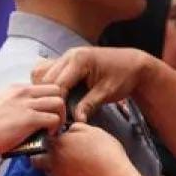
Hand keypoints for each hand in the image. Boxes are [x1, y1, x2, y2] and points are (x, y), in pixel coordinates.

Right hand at [0, 84, 65, 157]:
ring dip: (60, 117)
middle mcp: (22, 92)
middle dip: (60, 105)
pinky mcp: (29, 120)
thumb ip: (14, 105)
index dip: (50, 100)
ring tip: (53, 129)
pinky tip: (48, 136)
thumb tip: (25, 113)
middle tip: (56, 120)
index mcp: (15, 89)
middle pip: (56, 90)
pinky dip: (55, 128)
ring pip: (59, 102)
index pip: (44, 86)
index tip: (48, 113)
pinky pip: (54, 119)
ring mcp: (26, 105)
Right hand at [32, 47, 152, 122]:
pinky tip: (56, 97)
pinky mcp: (67, 60)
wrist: (133, 64)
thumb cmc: (123, 76)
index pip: (57, 85)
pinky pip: (49, 71)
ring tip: (55, 107)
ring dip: (46, 91)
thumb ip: (89, 105)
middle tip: (56, 115)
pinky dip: (49, 85)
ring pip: (43, 74)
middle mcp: (69, 55)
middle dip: (49, 98)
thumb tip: (77, 120)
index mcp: (79, 60)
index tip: (60, 119)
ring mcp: (67, 56)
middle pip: (46, 79)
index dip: (57, 104)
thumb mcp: (107, 92)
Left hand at [33, 123, 138, 175]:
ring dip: (51, 166)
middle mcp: (54, 161)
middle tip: (54, 151)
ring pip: (46, 171)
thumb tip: (70, 129)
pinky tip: (76, 173)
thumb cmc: (106, 153)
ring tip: (66, 163)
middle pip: (36, 158)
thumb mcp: (94, 131)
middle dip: (41, 154)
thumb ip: (77, 128)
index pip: (43, 138)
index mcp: (59, 143)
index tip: (54, 136)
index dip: (48, 137)